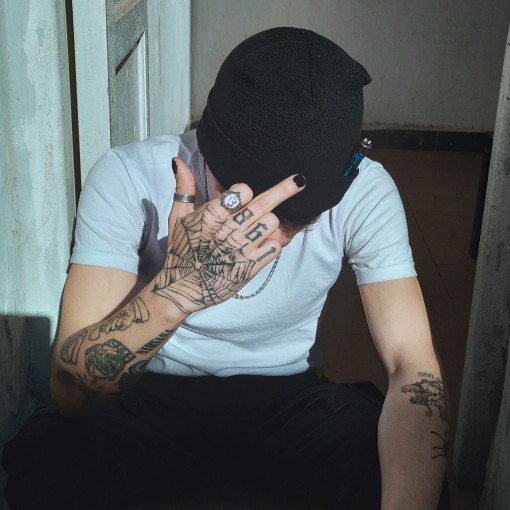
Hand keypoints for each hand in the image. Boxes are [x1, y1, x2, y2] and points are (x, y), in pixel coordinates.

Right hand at [151, 158, 304, 313]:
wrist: (183, 289)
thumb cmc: (181, 251)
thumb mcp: (177, 218)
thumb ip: (184, 188)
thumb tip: (179, 161)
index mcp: (211, 215)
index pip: (242, 191)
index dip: (245, 192)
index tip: (244, 196)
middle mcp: (229, 230)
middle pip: (263, 204)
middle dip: (284, 189)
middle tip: (299, 181)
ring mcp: (242, 249)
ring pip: (272, 223)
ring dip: (269, 224)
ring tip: (259, 229)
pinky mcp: (251, 267)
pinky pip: (275, 247)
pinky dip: (272, 246)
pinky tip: (260, 248)